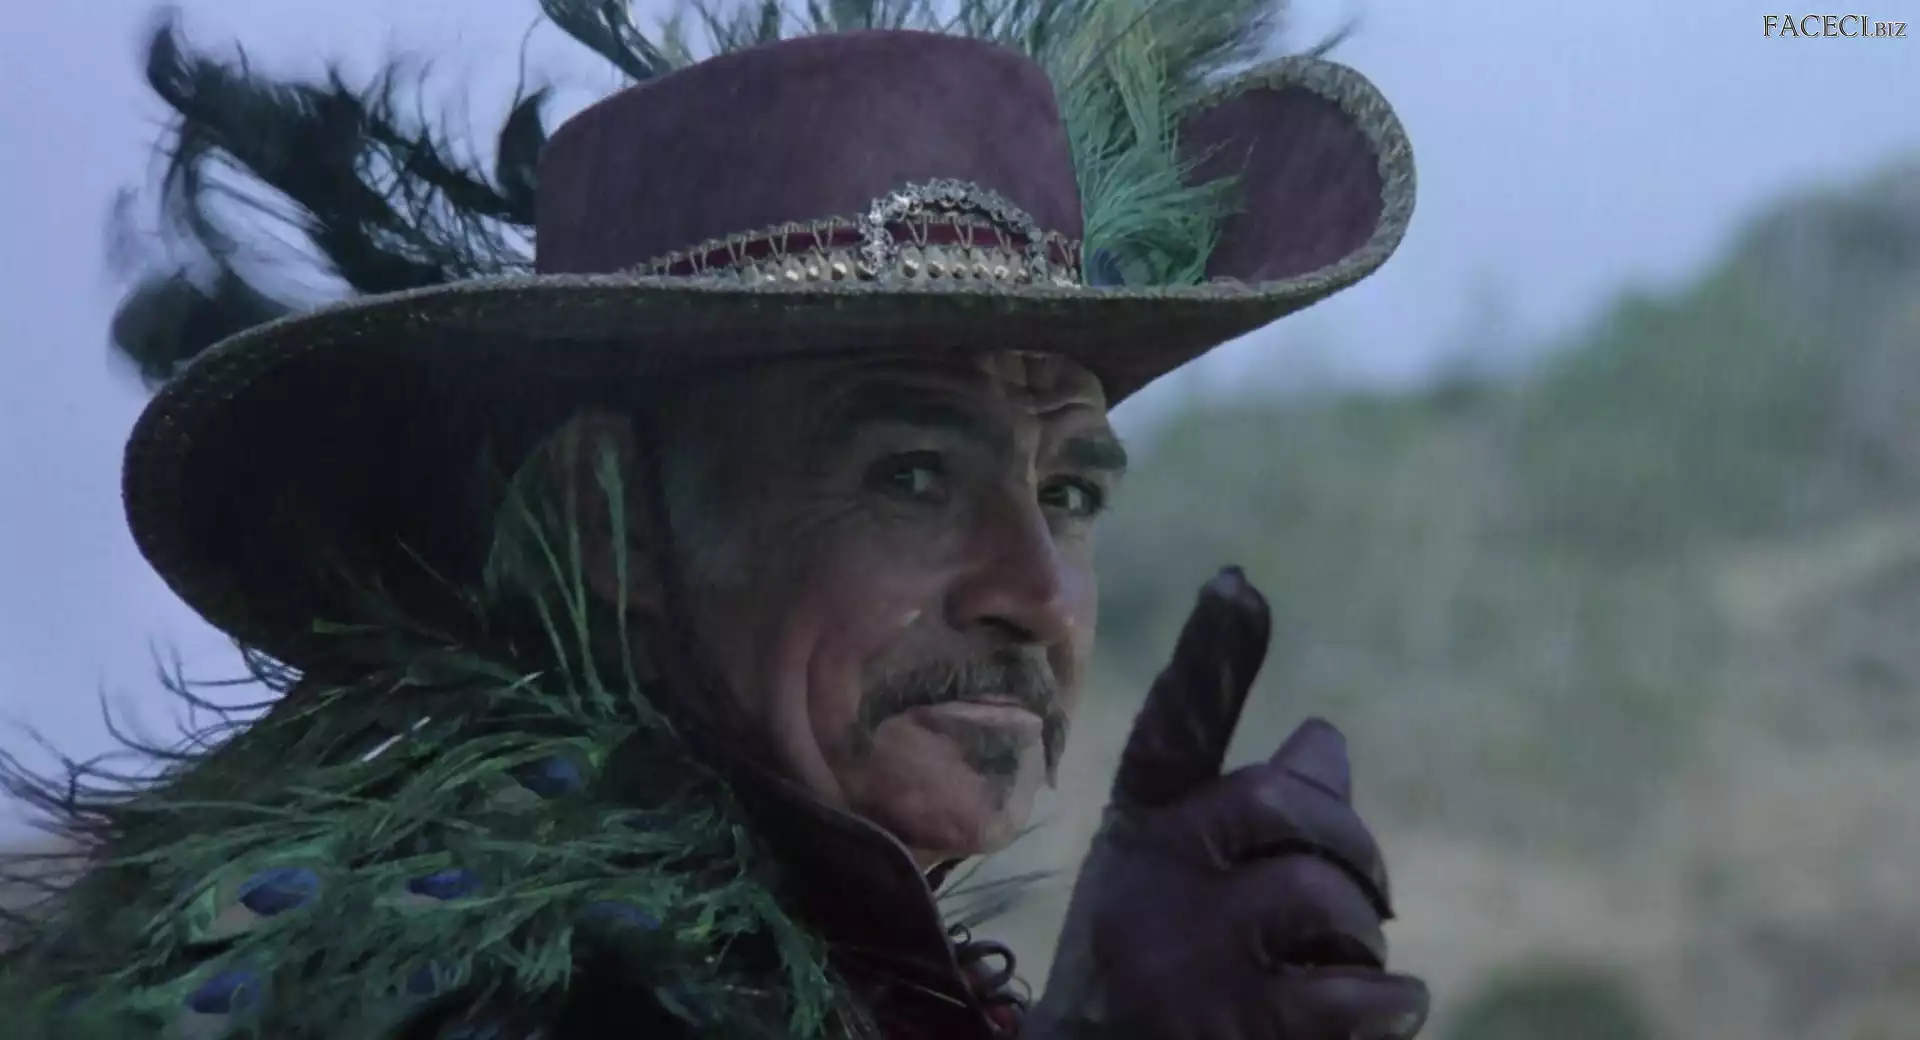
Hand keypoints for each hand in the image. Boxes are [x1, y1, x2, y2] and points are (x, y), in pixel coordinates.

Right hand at [1030, 568, 1427, 1039]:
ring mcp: (1177, 959)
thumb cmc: (1163, 977)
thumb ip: (1254, 814)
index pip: (1172, 732)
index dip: (1209, 656)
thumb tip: (1328, 736)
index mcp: (1140, 834)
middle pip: (1276, 801)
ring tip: (1352, 975)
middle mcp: (1143, 883)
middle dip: (1352, 844)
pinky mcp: (1223, 1031)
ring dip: (1364, 938)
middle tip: (1375, 899)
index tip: (1240, 583)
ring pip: (1318, 895)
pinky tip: (1390, 1010)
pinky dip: (1390, 1002)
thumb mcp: (1186, 888)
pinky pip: (1348, 991)